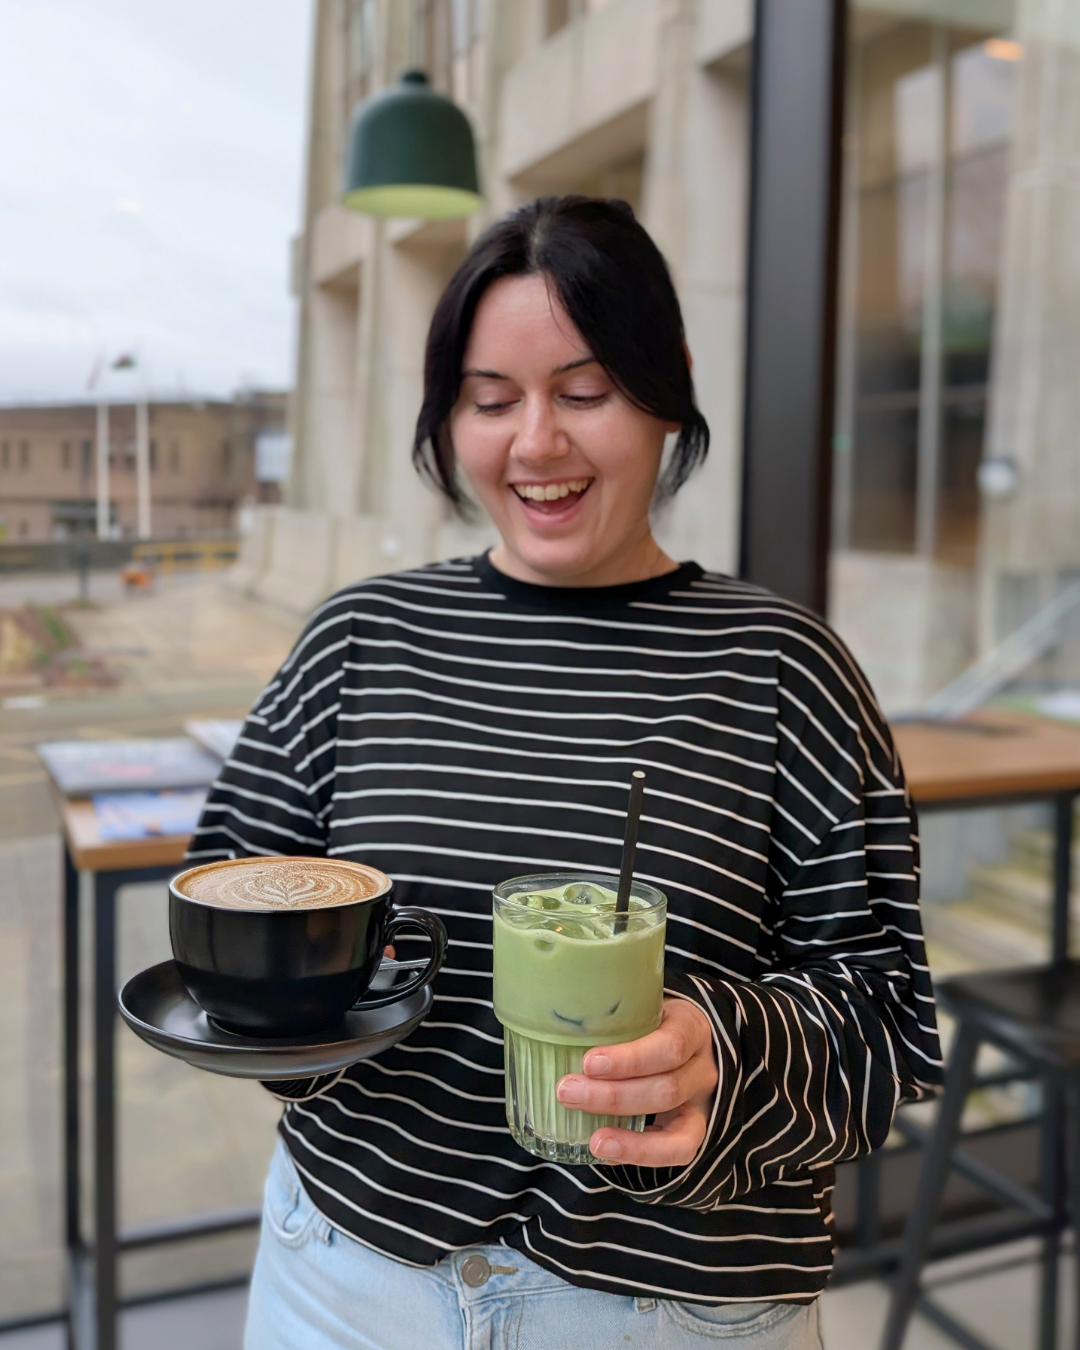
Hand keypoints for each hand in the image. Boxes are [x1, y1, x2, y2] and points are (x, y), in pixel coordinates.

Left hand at [555, 998, 717, 1166]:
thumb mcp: (641, 1006)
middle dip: (613, 1097)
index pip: (670, 1045)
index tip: (589, 1062)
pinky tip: (605, 1149)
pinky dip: (638, 1153)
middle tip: (567, 1091)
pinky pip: (676, 1152)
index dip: (631, 1059)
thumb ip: (614, 1014)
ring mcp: (701, 1103)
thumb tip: (561, 1018)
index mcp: (692, 1027)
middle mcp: (703, 1067)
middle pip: (666, 1088)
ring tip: (591, 1137)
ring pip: (675, 1128)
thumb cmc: (652, 1021)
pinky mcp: (694, 1130)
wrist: (682, 1037)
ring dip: (627, 1135)